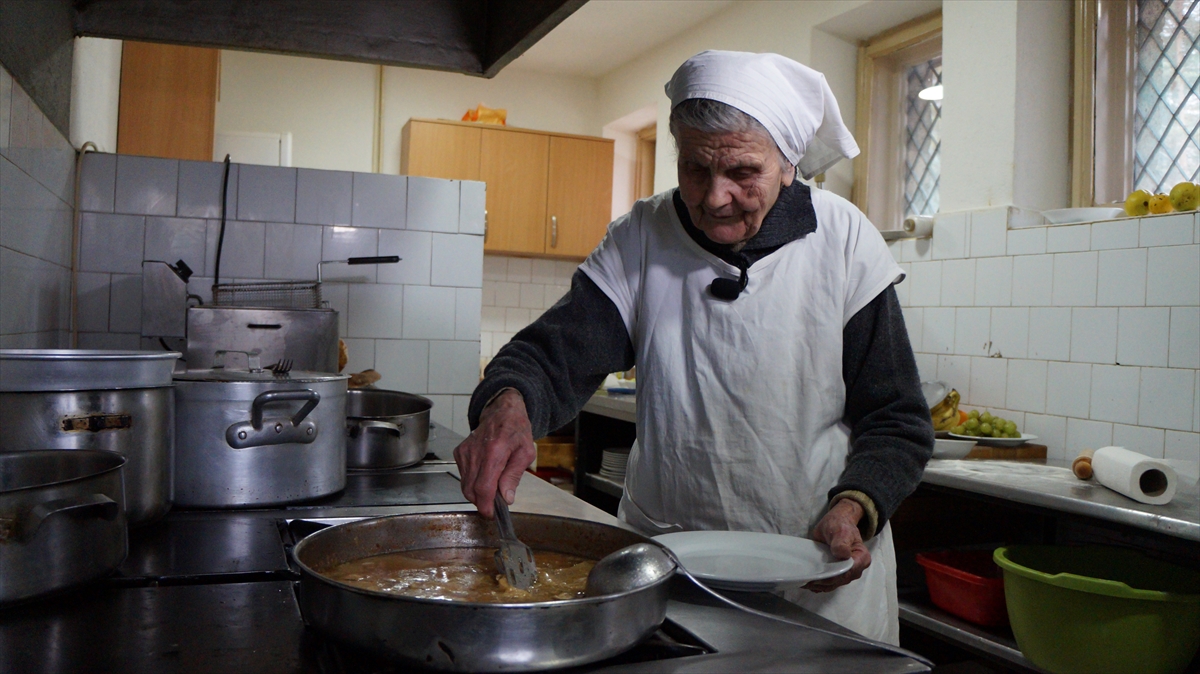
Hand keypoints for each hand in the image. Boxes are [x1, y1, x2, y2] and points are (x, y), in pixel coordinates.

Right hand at [452, 389, 536, 518]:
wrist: (502, 410)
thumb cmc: (516, 429)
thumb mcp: (525, 452)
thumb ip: (514, 476)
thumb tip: (506, 498)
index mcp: (495, 451)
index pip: (483, 486)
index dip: (486, 505)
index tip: (491, 514)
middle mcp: (476, 451)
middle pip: (471, 489)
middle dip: (482, 502)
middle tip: (495, 504)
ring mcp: (465, 452)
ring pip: (465, 485)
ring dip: (477, 493)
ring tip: (493, 487)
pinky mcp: (459, 452)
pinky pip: (463, 476)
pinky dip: (473, 482)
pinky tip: (485, 476)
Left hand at [804, 498, 870, 592]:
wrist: (836, 523)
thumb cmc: (840, 525)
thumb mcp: (841, 530)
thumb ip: (842, 542)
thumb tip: (843, 555)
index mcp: (862, 558)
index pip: (848, 572)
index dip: (834, 576)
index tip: (818, 576)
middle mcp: (856, 569)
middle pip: (840, 580)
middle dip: (824, 582)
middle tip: (805, 580)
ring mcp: (846, 573)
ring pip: (833, 585)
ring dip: (818, 586)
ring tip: (803, 583)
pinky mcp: (837, 574)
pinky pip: (828, 584)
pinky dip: (818, 586)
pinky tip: (807, 583)